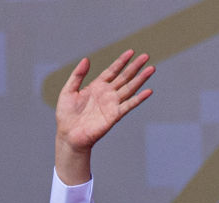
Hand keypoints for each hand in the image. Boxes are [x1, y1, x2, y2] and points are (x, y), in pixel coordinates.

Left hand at [54, 49, 154, 184]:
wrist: (68, 135)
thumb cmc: (66, 115)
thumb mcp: (68, 91)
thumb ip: (77, 75)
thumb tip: (86, 59)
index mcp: (97, 86)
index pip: (112, 70)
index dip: (121, 61)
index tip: (131, 51)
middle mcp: (107, 94)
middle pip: (124, 77)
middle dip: (135, 67)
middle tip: (146, 56)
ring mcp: (112, 104)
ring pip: (129, 88)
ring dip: (141, 79)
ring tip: (151, 69)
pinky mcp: (114, 116)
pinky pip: (129, 105)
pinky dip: (139, 99)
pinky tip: (148, 91)